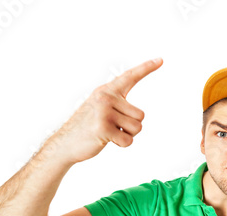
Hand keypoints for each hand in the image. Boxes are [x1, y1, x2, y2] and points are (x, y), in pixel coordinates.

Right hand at [47, 58, 162, 164]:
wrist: (64, 144)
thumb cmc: (87, 127)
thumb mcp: (101, 109)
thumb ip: (118, 106)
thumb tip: (138, 116)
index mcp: (107, 91)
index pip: (130, 77)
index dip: (147, 68)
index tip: (161, 60)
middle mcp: (106, 97)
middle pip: (141, 115)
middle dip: (131, 126)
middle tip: (112, 127)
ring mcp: (104, 112)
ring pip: (137, 128)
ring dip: (127, 135)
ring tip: (109, 133)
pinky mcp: (103, 128)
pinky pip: (128, 140)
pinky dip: (121, 144)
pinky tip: (106, 140)